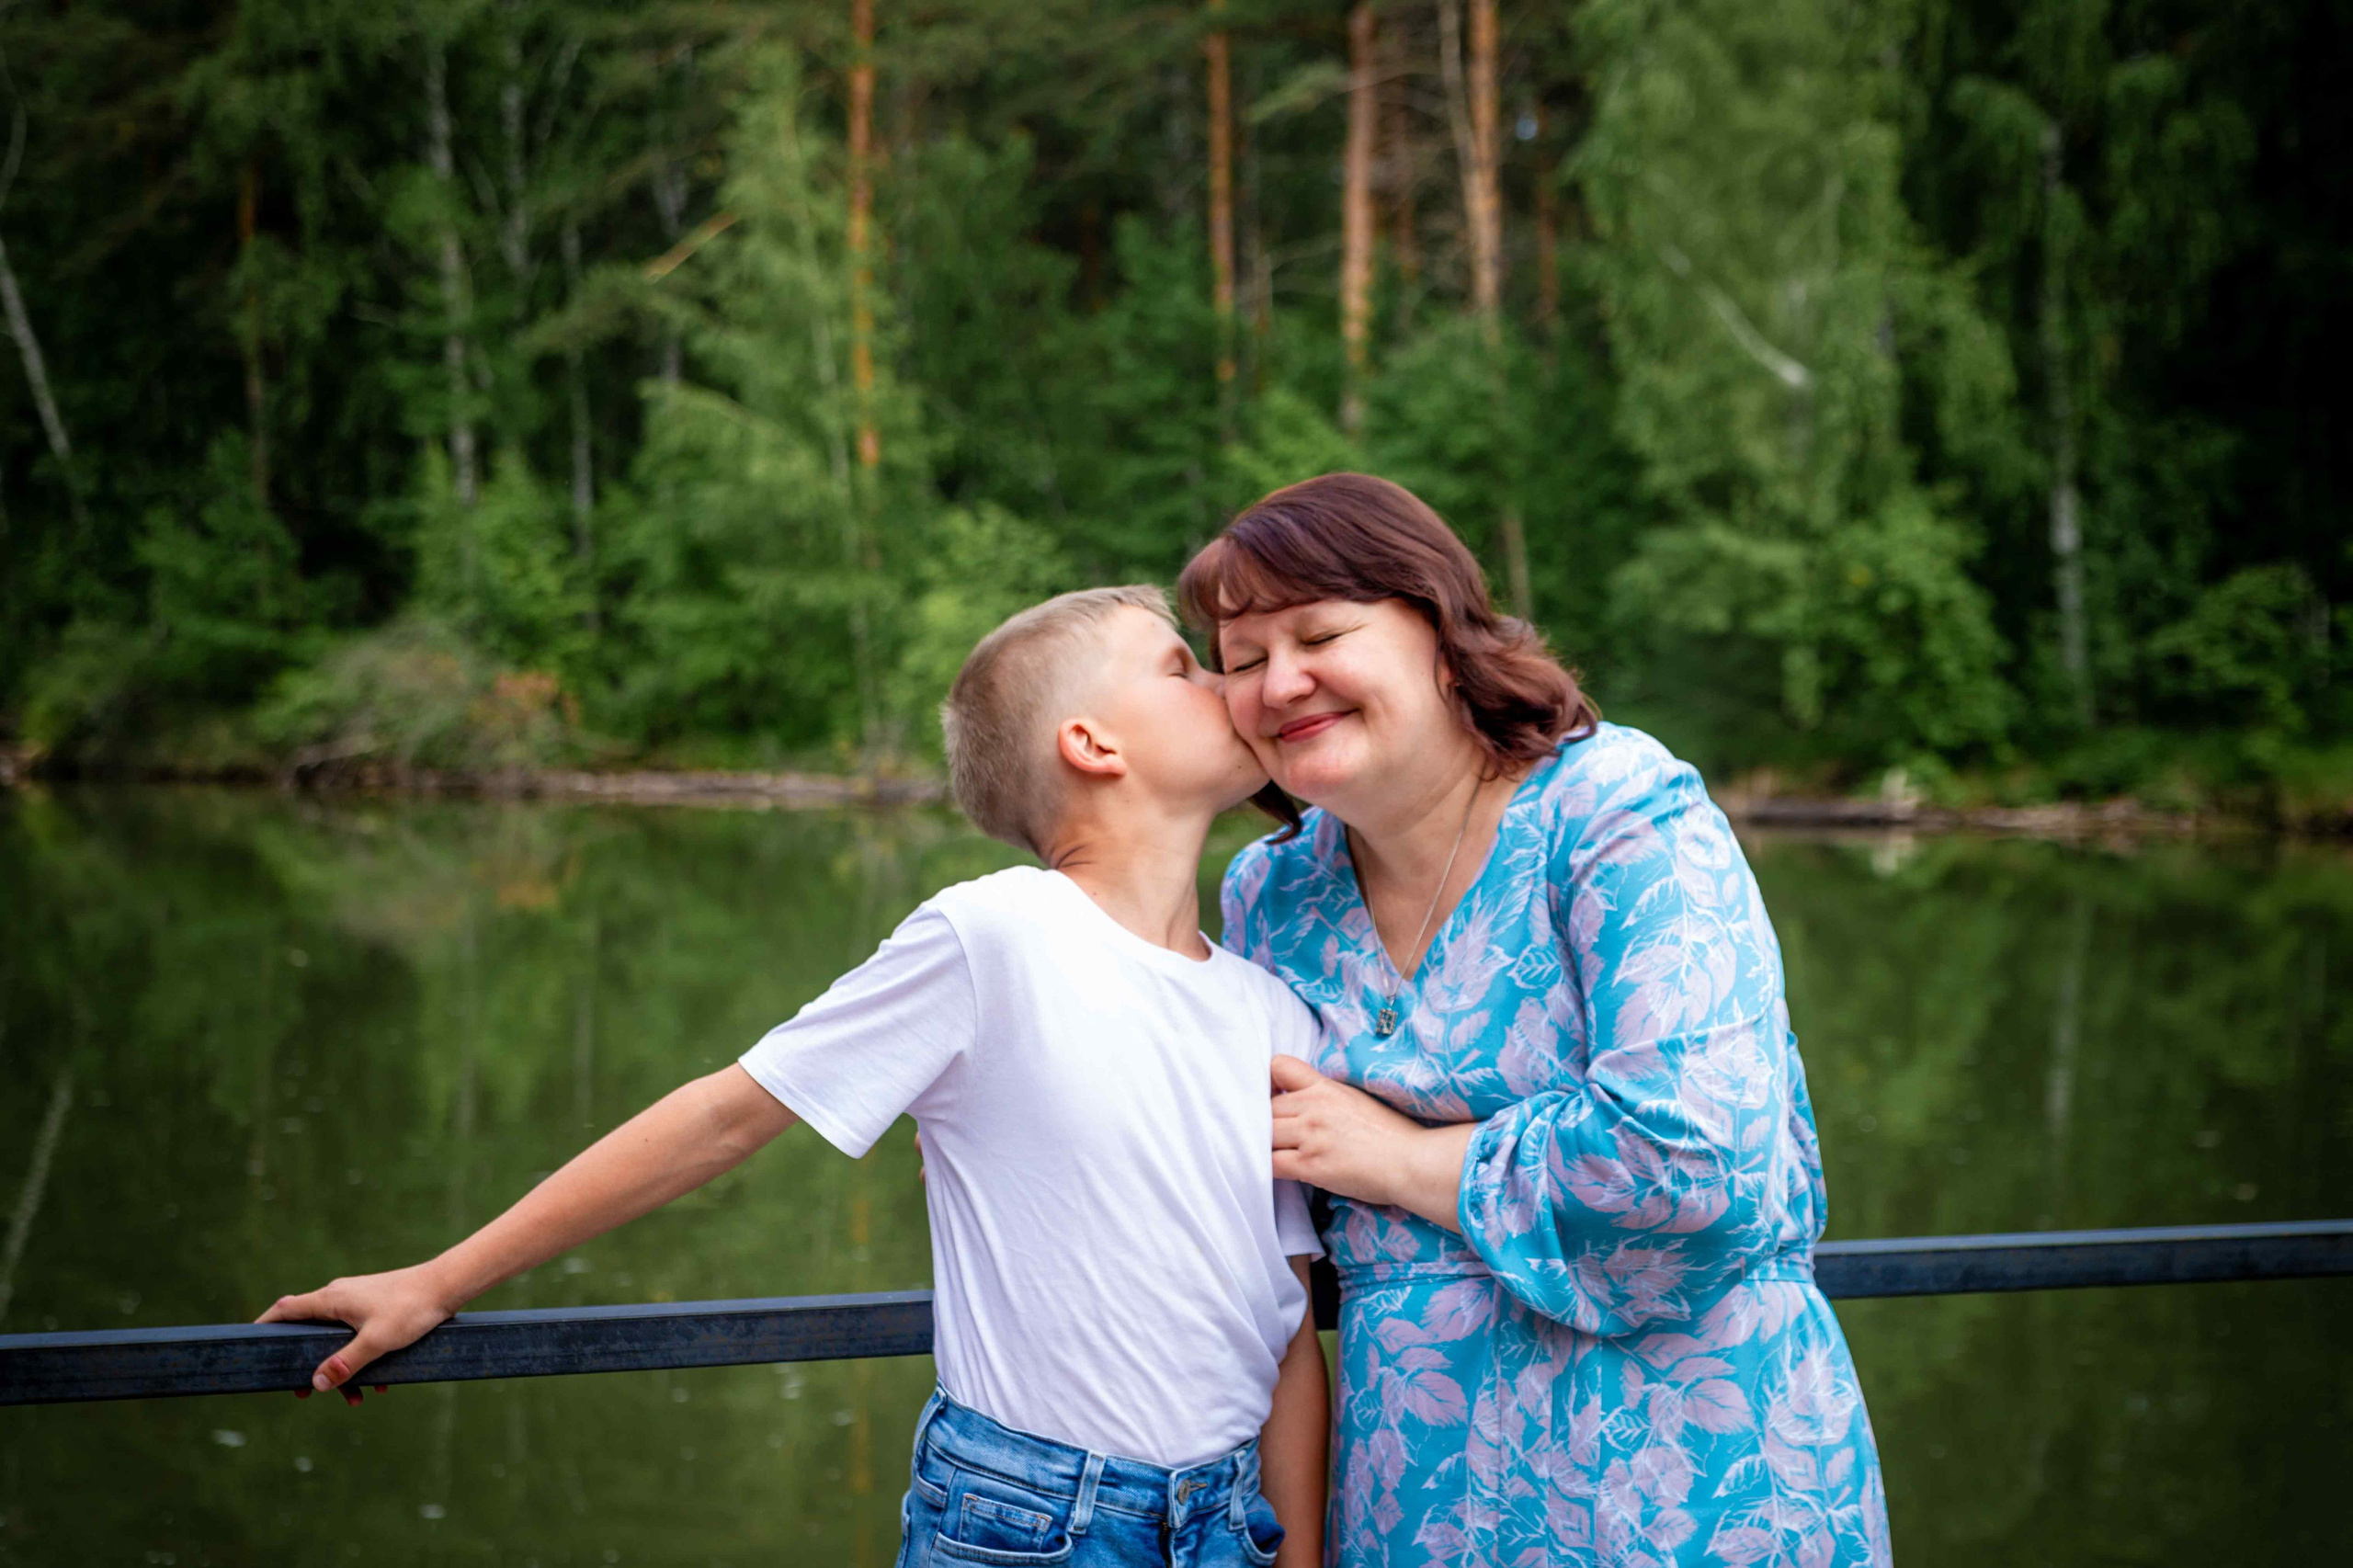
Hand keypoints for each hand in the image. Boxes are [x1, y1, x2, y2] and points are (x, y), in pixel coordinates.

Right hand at [257, 1263, 455, 1403]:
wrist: (448, 1286)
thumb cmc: (412, 1308)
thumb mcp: (377, 1341)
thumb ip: (346, 1363)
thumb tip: (316, 1383)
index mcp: (331, 1300)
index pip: (285, 1310)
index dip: (265, 1327)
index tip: (251, 1345)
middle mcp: (340, 1297)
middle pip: (309, 1332)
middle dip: (308, 1365)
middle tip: (303, 1393)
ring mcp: (358, 1301)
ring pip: (337, 1340)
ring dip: (343, 1369)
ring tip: (356, 1399)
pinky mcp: (375, 1307)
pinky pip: (358, 1337)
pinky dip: (363, 1359)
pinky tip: (381, 1382)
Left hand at [1270, 1055, 1475, 1231]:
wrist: (1410, 1161)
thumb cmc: (1391, 1134)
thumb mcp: (1355, 1099)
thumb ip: (1324, 1095)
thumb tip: (1300, 1103)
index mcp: (1325, 1087)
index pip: (1278, 1066)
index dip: (1269, 1083)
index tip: (1272, 1099)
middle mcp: (1314, 1106)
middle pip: (1264, 1107)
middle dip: (1264, 1121)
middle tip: (1273, 1136)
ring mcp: (1310, 1135)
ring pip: (1264, 1134)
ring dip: (1264, 1146)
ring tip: (1273, 1155)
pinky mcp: (1309, 1165)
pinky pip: (1270, 1164)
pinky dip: (1265, 1168)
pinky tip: (1273, 1172)